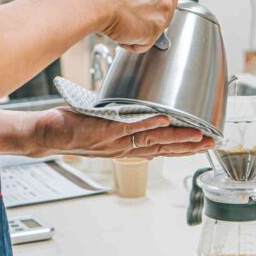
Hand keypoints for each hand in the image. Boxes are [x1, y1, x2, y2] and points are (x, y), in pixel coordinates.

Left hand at [35, 108, 213, 158]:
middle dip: (188, 146)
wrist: (44, 136)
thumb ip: (120, 120)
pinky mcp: (102, 129)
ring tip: (197, 134)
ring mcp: (113, 140)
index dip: (182, 148)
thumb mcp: (101, 127)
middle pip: (162, 148)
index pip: (159, 149)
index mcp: (123, 148)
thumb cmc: (70, 129)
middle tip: (211, 143)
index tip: (203, 144)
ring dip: (176, 137)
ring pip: (151, 140)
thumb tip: (134, 107)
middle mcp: (121, 148)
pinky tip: (164, 119)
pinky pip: (129, 126)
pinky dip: (147, 122)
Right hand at [89, 0, 177, 52]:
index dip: (147, 4)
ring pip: (153, 28)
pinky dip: (130, 43)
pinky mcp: (156, 30)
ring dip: (136, 30)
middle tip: (126, 16)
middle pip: (162, 12)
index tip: (136, 6)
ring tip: (120, 22)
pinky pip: (144, 44)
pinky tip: (119, 31)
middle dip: (144, 18)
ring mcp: (164, 10)